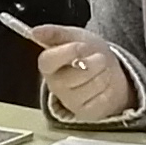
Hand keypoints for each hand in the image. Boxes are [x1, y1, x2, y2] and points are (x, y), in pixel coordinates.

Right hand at [21, 23, 136, 122]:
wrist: (106, 70)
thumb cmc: (87, 53)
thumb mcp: (74, 36)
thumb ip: (56, 33)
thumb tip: (35, 31)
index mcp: (48, 65)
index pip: (49, 60)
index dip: (69, 51)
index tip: (81, 46)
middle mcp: (55, 85)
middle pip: (78, 73)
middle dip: (95, 61)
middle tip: (97, 58)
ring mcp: (70, 101)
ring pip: (94, 84)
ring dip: (105, 73)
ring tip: (101, 71)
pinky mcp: (85, 112)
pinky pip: (103, 97)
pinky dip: (109, 87)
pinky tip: (103, 85)